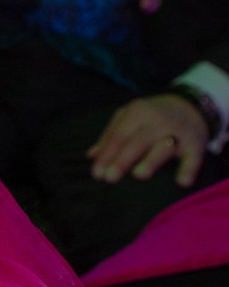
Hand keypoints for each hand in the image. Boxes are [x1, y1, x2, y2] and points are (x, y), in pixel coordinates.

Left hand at [86, 94, 210, 186]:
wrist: (191, 104)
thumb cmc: (152, 115)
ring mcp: (178, 132)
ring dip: (151, 160)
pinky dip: (189, 169)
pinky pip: (194, 158)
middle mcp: (157, 121)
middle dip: (122, 160)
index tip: (97, 174)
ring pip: (163, 147)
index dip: (107, 155)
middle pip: (137, 142)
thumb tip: (91, 155)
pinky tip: (182, 182)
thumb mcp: (130, 116)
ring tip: (138, 175)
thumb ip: (110, 135)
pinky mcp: (196, 144)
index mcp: (137, 112)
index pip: (118, 136)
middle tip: (109, 178)